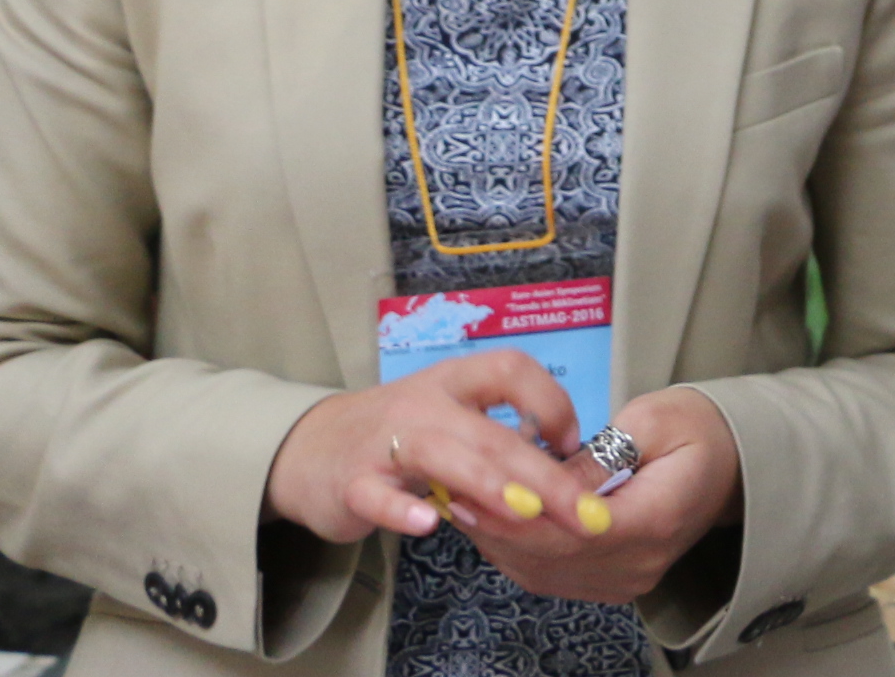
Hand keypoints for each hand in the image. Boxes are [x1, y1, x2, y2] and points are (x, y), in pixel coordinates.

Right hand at [263, 349, 596, 548]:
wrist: (311, 448)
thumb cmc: (398, 436)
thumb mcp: (450, 420)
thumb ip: (497, 439)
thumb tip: (565, 469)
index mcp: (453, 382)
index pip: (509, 368)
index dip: (550, 400)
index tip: (574, 444)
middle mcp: (422, 403)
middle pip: (489, 430)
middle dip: (542, 473)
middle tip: (582, 512)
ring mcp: (384, 442)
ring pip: (441, 454)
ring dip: (488, 483)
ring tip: (527, 511)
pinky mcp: (352, 482)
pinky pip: (376, 495)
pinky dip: (401, 509)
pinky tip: (429, 525)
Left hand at [462, 386, 743, 606]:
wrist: (731, 465)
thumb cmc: (697, 429)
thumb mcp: (655, 418)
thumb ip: (601, 453)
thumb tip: (549, 475)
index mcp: (657, 520)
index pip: (578, 527)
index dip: (526, 511)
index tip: (483, 485)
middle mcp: (639, 564)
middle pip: (553, 556)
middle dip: (500, 524)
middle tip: (455, 490)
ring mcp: (623, 580)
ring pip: (544, 570)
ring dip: (499, 539)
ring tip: (460, 500)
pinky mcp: (608, 581)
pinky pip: (550, 574)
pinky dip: (514, 549)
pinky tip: (487, 519)